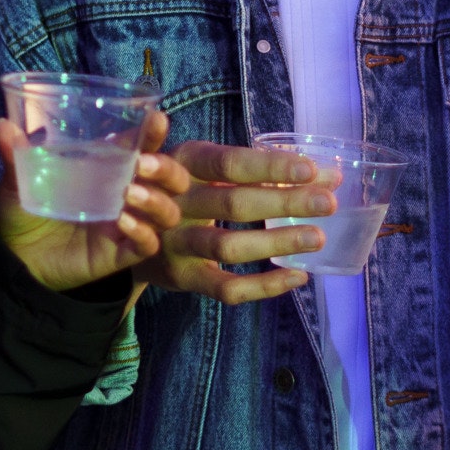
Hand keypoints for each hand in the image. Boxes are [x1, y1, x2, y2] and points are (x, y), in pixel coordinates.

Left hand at [0, 112, 190, 293]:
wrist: (14, 258)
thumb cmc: (25, 212)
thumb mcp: (18, 181)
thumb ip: (16, 155)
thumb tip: (2, 125)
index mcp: (110, 170)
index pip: (145, 147)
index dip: (155, 132)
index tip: (156, 119)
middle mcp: (127, 195)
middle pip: (172, 180)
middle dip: (166, 168)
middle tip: (142, 164)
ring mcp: (126, 226)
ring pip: (167, 212)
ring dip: (156, 200)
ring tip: (129, 193)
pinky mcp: (119, 254)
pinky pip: (146, 246)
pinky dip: (142, 233)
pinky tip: (122, 222)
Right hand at [127, 141, 338, 304]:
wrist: (122, 228)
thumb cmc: (179, 187)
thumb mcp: (201, 164)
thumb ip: (256, 164)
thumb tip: (326, 172)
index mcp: (182, 163)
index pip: (229, 162)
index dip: (270, 166)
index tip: (312, 169)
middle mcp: (173, 202)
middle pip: (233, 202)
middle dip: (284, 202)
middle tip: (328, 202)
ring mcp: (174, 243)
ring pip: (228, 246)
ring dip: (276, 241)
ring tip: (317, 237)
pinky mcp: (181, 277)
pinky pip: (226, 288)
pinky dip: (264, 286)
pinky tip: (298, 277)